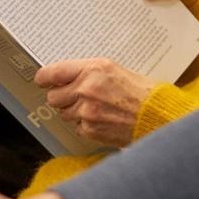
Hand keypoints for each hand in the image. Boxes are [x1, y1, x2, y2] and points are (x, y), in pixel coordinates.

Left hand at [34, 58, 156, 146]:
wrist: (155, 114)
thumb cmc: (139, 91)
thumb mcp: (113, 69)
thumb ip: (86, 71)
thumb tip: (63, 77)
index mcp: (92, 69)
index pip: (52, 73)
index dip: (44, 78)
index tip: (43, 80)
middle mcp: (86, 89)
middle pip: (53, 97)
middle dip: (62, 97)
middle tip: (75, 96)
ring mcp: (86, 111)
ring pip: (63, 114)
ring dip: (74, 112)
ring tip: (94, 108)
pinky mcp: (90, 130)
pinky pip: (76, 127)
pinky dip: (85, 125)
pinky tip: (101, 119)